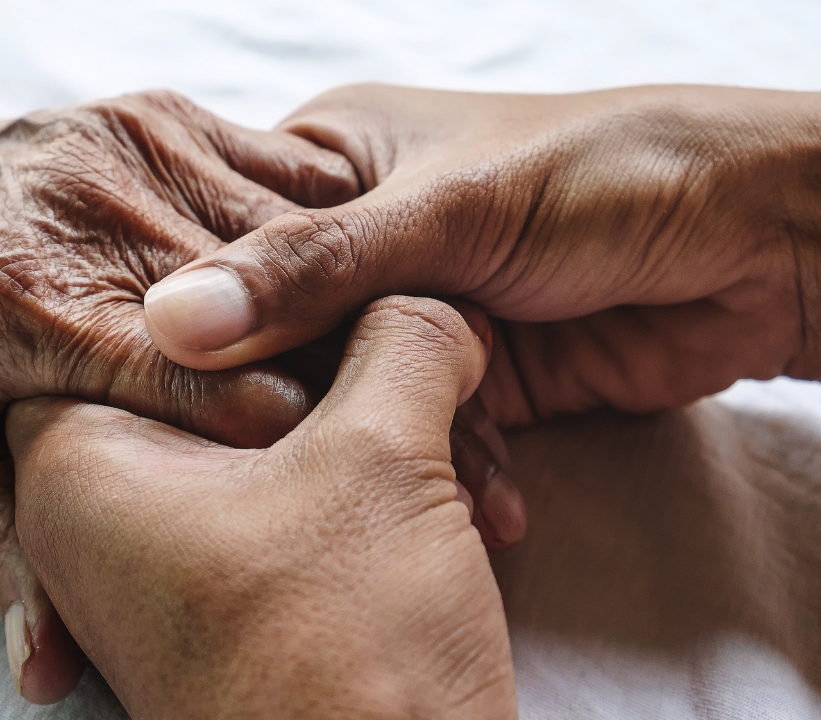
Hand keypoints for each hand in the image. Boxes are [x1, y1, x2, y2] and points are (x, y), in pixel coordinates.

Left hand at [9, 297, 517, 719]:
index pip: (129, 314)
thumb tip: (426, 297)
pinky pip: (290, 497)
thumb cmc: (343, 654)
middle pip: (205, 372)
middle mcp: (99, 514)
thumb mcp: (382, 462)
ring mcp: (165, 562)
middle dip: (318, 346)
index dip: (238, 271)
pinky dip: (364, 476)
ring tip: (454, 406)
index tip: (322, 245)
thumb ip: (399, 339)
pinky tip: (456, 476)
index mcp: (80, 465)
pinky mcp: (233, 597)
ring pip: (262, 438)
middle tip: (402, 308)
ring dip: (363, 418)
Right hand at [142, 84, 820, 424]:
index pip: (228, 247)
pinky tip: (479, 496)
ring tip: (412, 486)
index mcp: (334, 158)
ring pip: (349, 394)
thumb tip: (171, 321)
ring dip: (385, 442)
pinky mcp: (465, 373)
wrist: (763, 241)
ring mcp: (412, 309)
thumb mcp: (448, 211)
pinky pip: (417, 429)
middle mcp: (362, 236)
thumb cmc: (606, 175)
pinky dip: (446, 466)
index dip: (205, 321)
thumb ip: (312, 267)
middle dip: (301, 399)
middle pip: (283, 334)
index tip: (178, 394)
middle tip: (293, 461)